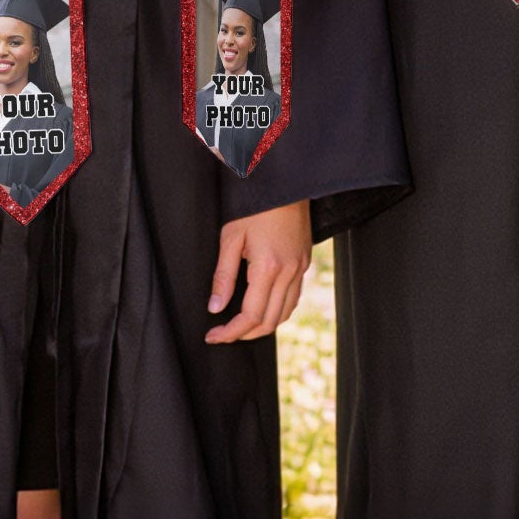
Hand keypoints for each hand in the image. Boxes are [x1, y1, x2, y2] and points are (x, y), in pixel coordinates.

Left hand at [204, 199, 311, 343]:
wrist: (285, 182)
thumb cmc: (255, 205)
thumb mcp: (231, 237)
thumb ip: (223, 276)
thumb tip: (215, 307)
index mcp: (268, 267)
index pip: (250, 316)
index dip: (230, 332)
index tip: (213, 336)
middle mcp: (289, 271)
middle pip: (269, 321)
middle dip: (245, 334)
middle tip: (223, 333)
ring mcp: (300, 267)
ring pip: (285, 313)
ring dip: (263, 325)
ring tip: (241, 325)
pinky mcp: (305, 261)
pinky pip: (294, 297)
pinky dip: (278, 310)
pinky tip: (263, 306)